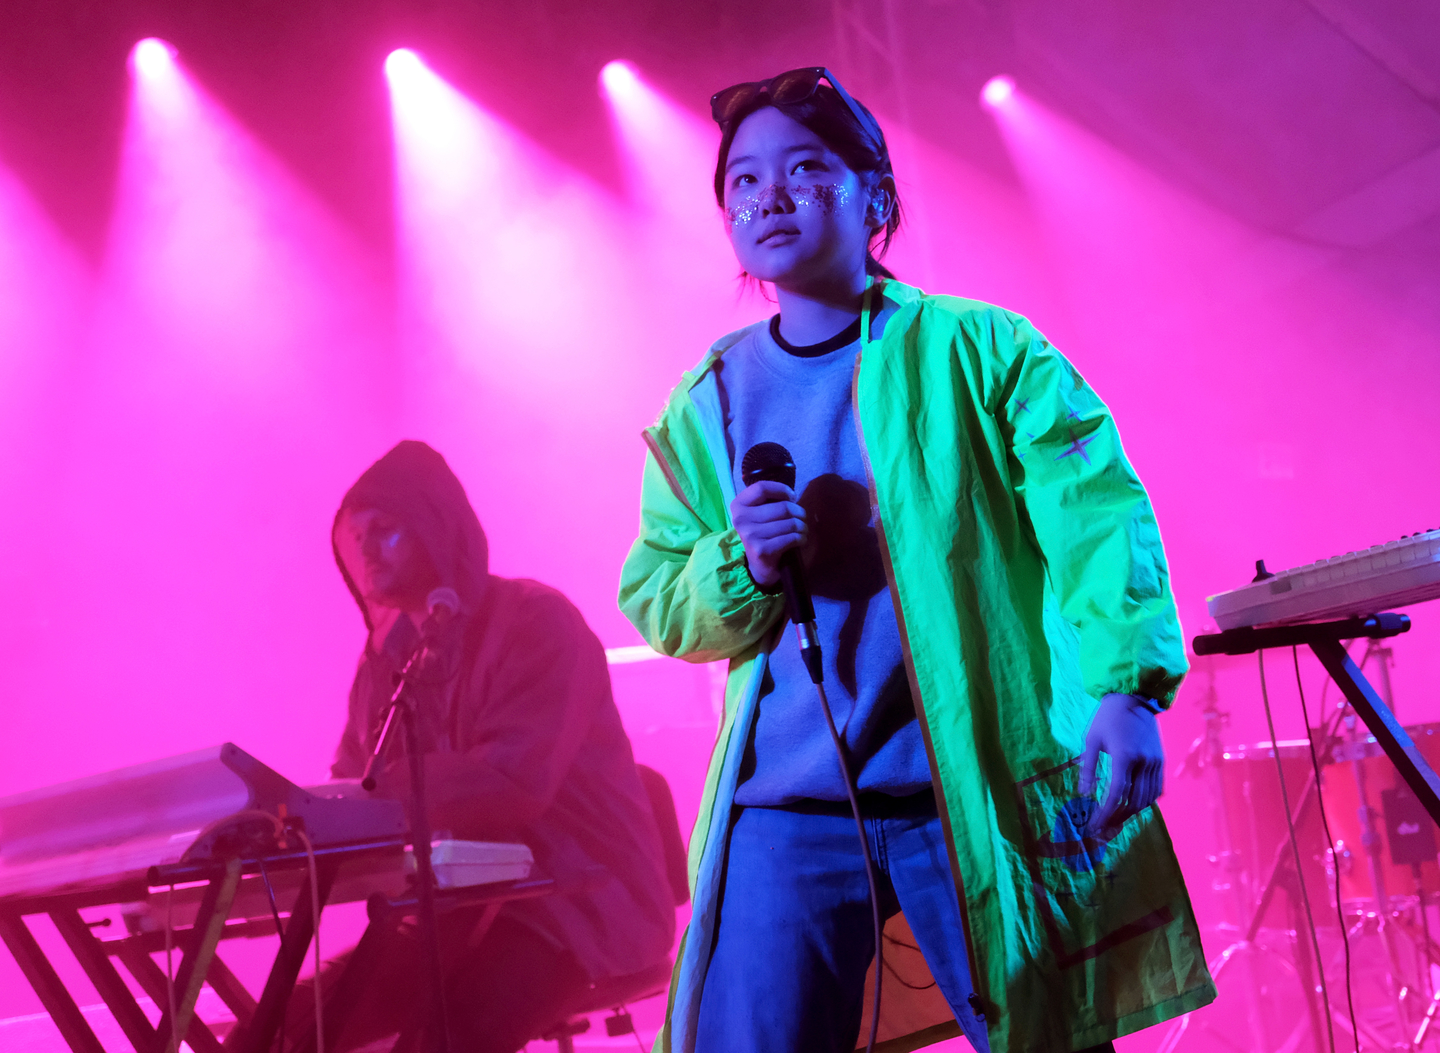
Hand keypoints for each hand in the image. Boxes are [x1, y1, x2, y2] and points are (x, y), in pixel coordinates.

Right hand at [730, 480, 807, 587]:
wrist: (758, 566)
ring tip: (802, 529)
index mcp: (738, 506)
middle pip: (782, 507)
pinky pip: (791, 538)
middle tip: (802, 517)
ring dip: (802, 526)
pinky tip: (800, 540)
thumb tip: (791, 496)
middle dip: (799, 512)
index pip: (761, 488)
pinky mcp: (762, 550)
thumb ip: (768, 500)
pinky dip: (801, 538)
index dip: (782, 489)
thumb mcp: (758, 514)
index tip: (792, 497)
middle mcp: (741, 519)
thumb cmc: (763, 534)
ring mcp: (750, 535)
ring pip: (790, 523)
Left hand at [1079, 693, 1164, 834]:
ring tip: (1115, 820)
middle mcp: (1143, 763)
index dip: (1104, 813)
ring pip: (1147, 798)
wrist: (1134, 698)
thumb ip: (1089, 768)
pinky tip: (1133, 806)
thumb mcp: (1092, 740)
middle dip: (1117, 818)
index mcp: (1124, 757)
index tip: (1094, 825)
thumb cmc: (1107, 718)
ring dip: (1131, 812)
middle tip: (1103, 827)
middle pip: (1133, 801)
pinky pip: (1157, 789)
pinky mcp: (1161, 761)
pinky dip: (1146, 801)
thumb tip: (1084, 793)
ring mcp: (1155, 763)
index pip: (1115, 794)